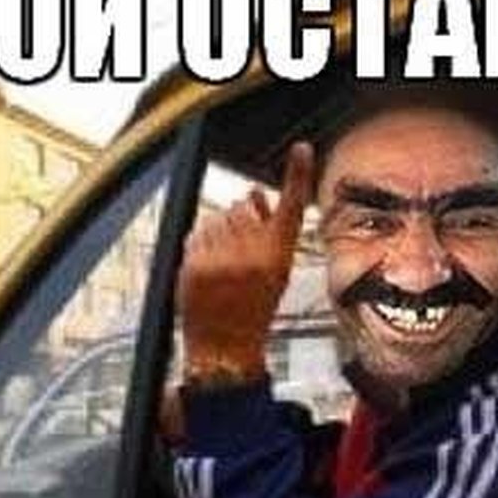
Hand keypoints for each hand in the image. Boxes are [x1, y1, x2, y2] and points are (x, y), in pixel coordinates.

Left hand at [178, 141, 314, 384]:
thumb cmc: (253, 312)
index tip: (302, 150)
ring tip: (224, 260)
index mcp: (278, 258)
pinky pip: (196, 233)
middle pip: (243, 206)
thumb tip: (255, 194)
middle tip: (239, 245)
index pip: (291, 207)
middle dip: (240, 218)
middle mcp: (252, 256)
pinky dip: (201, 243)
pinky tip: (209, 265)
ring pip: (217, 217)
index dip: (297, 176)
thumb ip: (269, 232)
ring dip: (219, 230)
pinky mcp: (195, 264)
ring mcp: (222, 260)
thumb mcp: (277, 274)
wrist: (225, 347)